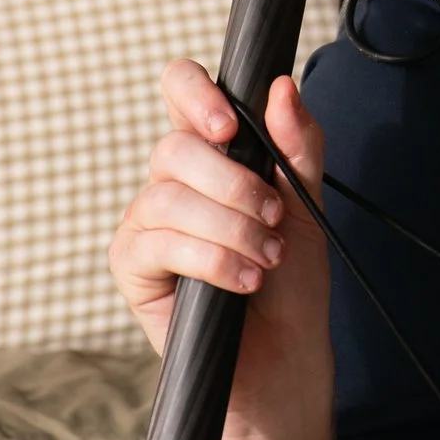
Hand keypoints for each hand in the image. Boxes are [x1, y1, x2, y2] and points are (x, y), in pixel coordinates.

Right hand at [109, 61, 332, 424]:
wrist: (285, 352)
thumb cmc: (293, 278)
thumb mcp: (307, 201)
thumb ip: (297, 144)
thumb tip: (282, 87)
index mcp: (211, 152)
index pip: (180, 91)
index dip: (195, 94)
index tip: (229, 125)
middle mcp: (172, 181)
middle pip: (172, 148)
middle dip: (232, 183)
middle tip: (273, 215)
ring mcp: (146, 222)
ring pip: (168, 198)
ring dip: (230, 228)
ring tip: (266, 256)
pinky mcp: (132, 267)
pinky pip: (159, 245)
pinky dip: (211, 259)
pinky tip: (243, 278)